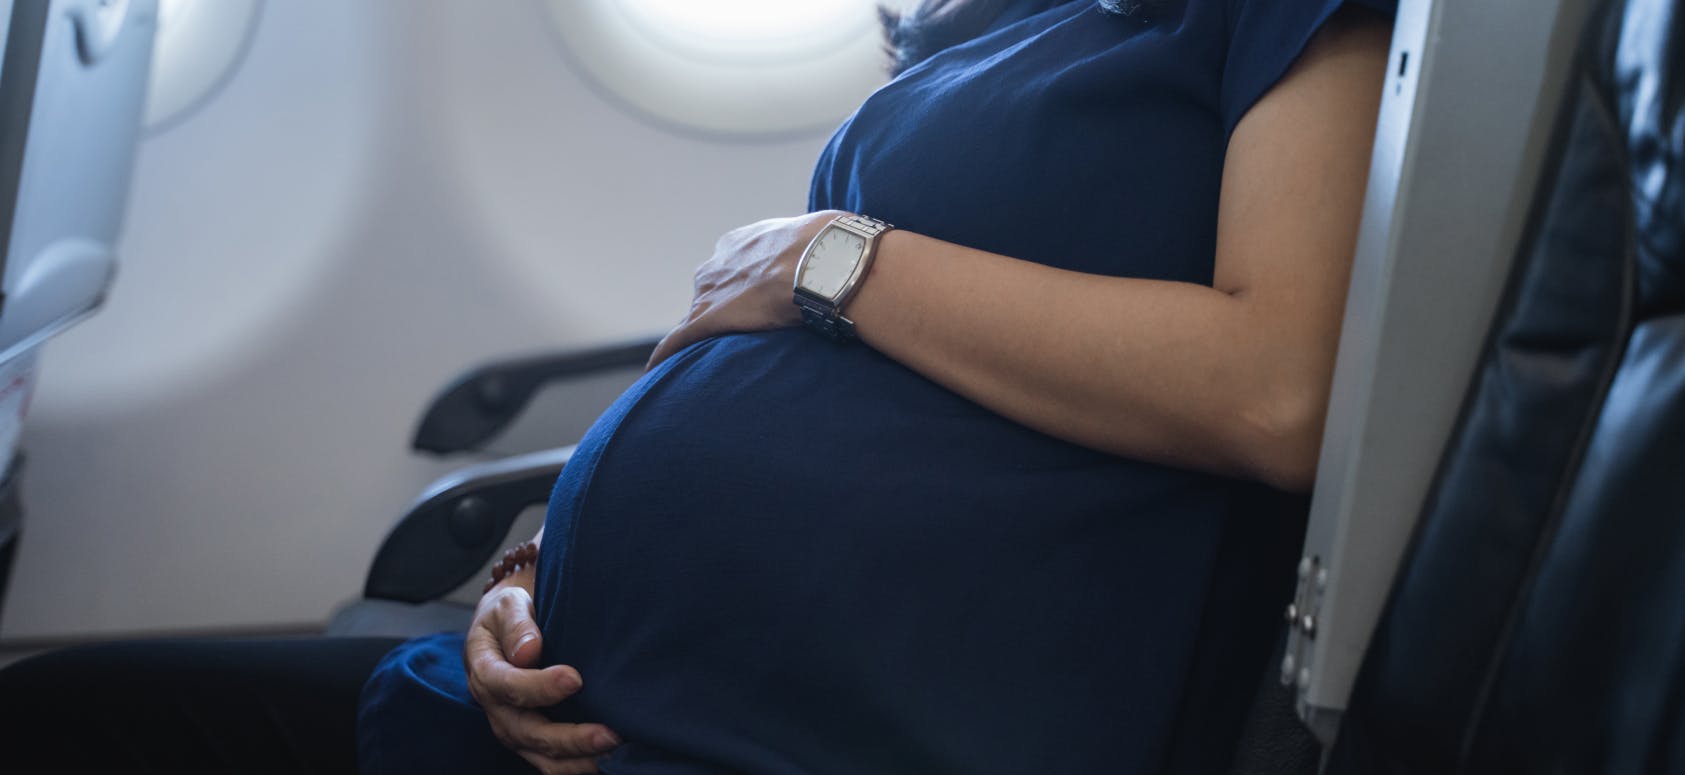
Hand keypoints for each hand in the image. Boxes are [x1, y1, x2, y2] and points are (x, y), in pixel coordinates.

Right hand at [465, 571, 620, 773]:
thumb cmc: (510, 615)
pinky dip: (579, 764)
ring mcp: (513, 728)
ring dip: (578, 758)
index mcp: (485, 671)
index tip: (575, 679)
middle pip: (527, 732)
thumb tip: (529, 651)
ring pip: (541, 756)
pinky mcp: (531, 740)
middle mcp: (496, 707)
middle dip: (569, 737)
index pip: (507, 685)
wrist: (506, 629)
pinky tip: (609, 757)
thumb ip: (516, 625)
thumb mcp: (508, 606)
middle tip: (609, 734)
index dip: (539, 687)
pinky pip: (552, 762)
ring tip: (614, 749)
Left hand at [646, 210, 846, 369]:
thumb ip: (818, 251)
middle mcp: (719, 263)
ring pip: (696, 317)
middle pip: (710, 292)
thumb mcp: (822, 239)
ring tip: (704, 357)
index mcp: (743, 242)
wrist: (824, 262)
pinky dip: (667, 354)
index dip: (742, 287)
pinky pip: (679, 340)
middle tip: (740, 332)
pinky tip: (656, 370)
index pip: (732, 268)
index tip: (753, 301)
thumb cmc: (832, 249)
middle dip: (720, 310)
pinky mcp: (706, 319)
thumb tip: (843, 258)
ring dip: (702, 335)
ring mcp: (710, 291)